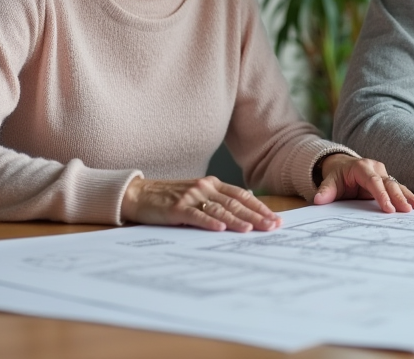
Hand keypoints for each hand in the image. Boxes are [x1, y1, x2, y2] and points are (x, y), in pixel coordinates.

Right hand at [120, 176, 281, 231]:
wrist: (139, 194)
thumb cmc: (170, 197)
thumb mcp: (197, 195)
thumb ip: (218, 200)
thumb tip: (245, 207)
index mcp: (212, 183)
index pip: (241, 195)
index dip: (259, 207)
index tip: (275, 218)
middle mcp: (205, 187)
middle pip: (235, 203)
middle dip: (256, 216)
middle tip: (272, 226)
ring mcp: (191, 196)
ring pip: (220, 210)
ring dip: (238, 220)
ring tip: (253, 230)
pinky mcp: (176, 208)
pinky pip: (197, 216)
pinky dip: (210, 223)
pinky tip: (222, 229)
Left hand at [312, 154, 413, 212]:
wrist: (342, 165)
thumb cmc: (337, 175)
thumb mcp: (329, 181)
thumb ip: (326, 190)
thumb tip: (318, 200)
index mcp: (362, 167)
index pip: (373, 182)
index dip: (381, 195)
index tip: (388, 209)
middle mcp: (376, 168)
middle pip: (389, 184)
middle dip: (398, 197)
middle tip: (407, 211)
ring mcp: (384, 174)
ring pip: (397, 185)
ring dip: (408, 197)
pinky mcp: (387, 181)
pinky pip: (399, 189)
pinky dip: (409, 196)